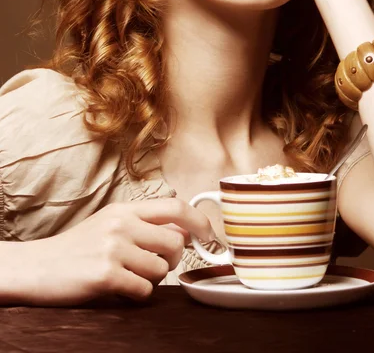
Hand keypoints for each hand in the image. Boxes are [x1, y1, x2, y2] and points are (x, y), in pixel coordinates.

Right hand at [16, 198, 213, 305]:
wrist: (36, 267)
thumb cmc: (77, 247)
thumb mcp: (110, 224)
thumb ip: (145, 224)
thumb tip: (184, 230)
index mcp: (125, 209)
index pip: (175, 207)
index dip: (199, 221)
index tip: (209, 235)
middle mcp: (121, 224)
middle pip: (174, 242)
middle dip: (172, 259)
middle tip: (154, 265)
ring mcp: (113, 248)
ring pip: (161, 268)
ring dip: (151, 278)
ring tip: (128, 275)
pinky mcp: (105, 275)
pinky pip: (144, 290)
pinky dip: (136, 293)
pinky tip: (118, 287)